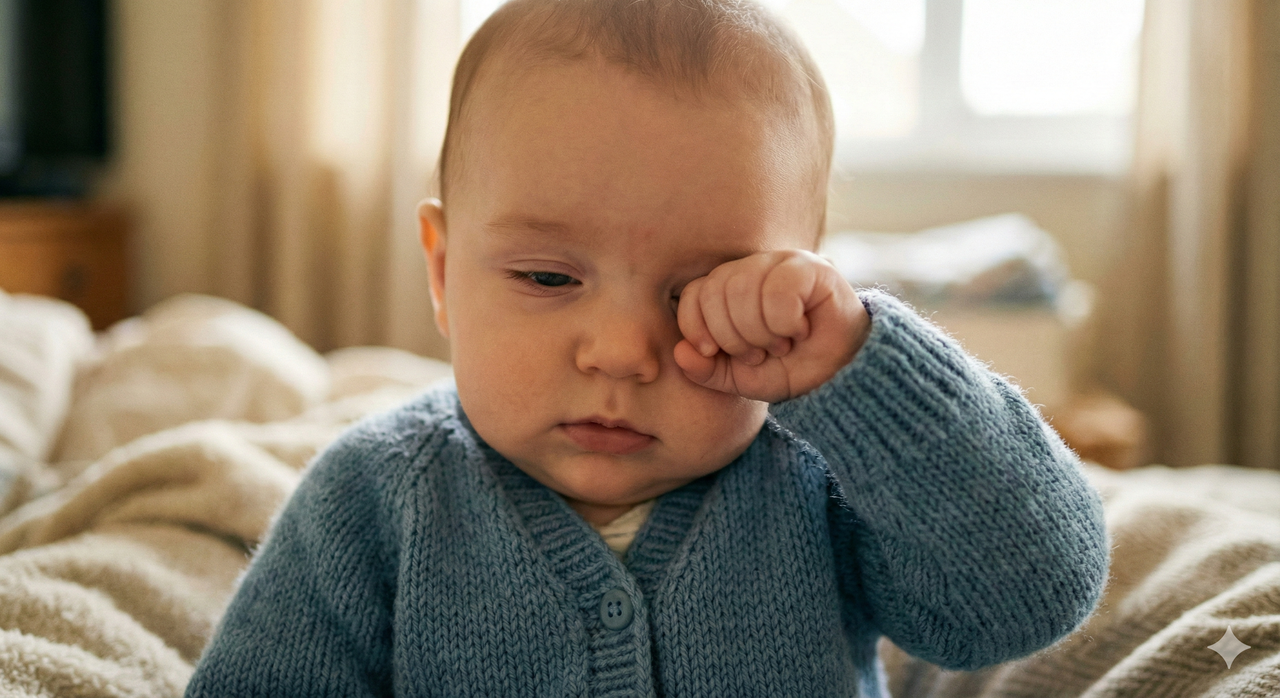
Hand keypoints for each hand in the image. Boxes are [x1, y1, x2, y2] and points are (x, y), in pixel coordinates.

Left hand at [673, 250, 870, 402]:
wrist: (842, 377)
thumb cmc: (793, 369)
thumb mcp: (741, 378)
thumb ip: (706, 370)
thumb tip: (681, 353)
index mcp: (730, 288)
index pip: (694, 292)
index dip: (697, 326)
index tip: (715, 352)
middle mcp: (752, 268)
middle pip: (715, 290)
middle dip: (733, 336)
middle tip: (759, 353)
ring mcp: (781, 263)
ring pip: (742, 289)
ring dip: (759, 332)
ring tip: (781, 345)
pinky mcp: (811, 267)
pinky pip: (777, 290)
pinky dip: (784, 322)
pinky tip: (800, 331)